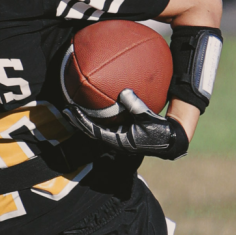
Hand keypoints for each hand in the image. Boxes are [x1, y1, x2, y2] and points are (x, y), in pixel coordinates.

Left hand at [64, 89, 189, 159]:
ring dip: (85, 120)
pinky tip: (94, 107)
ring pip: (96, 129)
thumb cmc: (160, 131)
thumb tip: (123, 92)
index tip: (71, 110)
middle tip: (66, 109)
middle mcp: (115, 142)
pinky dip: (96, 118)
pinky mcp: (121, 135)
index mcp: (118, 141)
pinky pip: (104, 126)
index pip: (94, 131)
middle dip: (78, 120)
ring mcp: (117, 139)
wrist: (169, 142)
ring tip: (75, 108)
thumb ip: (136, 106)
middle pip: (90, 131)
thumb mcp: (148, 118)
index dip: (81, 120)